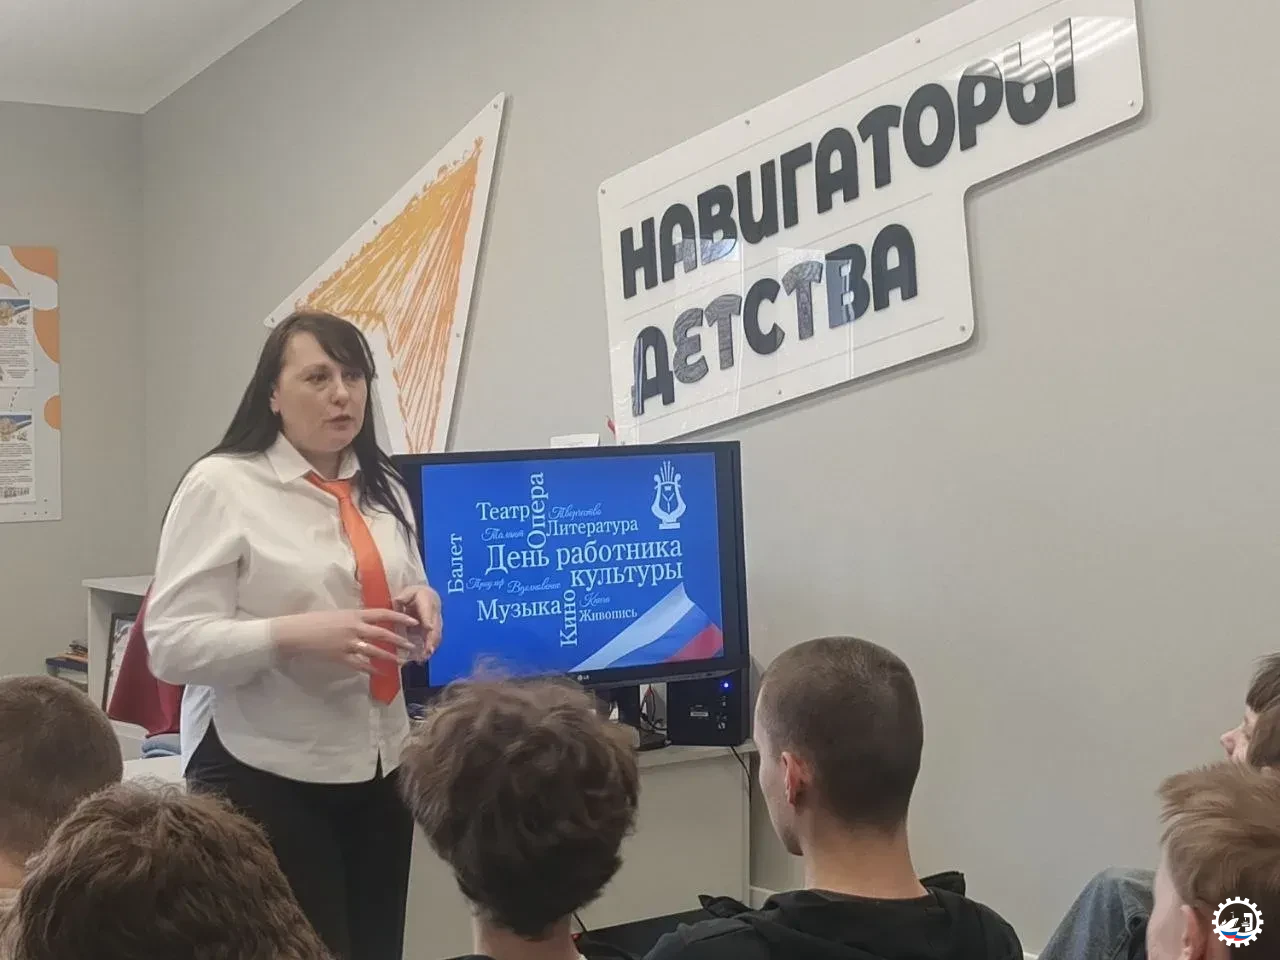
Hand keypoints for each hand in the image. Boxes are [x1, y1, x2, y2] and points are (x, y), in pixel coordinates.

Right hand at [271, 608, 418, 674]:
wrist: (296, 633)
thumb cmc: (315, 620)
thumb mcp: (338, 614)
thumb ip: (354, 618)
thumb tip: (368, 622)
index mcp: (355, 614)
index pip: (383, 614)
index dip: (400, 617)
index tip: (413, 621)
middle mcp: (355, 628)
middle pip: (383, 634)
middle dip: (400, 640)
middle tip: (413, 645)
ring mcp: (348, 643)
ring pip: (375, 651)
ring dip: (390, 657)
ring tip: (402, 661)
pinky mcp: (341, 657)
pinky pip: (361, 665)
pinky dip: (372, 669)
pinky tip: (380, 672)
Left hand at [395, 584, 441, 660]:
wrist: (428, 595)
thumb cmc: (414, 594)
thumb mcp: (407, 592)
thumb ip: (402, 598)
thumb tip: (397, 601)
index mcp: (427, 600)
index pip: (427, 610)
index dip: (428, 619)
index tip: (429, 628)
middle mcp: (434, 612)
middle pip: (435, 626)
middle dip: (432, 639)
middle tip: (428, 650)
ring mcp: (436, 622)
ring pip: (436, 635)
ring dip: (432, 646)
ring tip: (425, 657)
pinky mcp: (434, 630)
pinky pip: (434, 640)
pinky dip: (430, 648)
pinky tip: (423, 658)